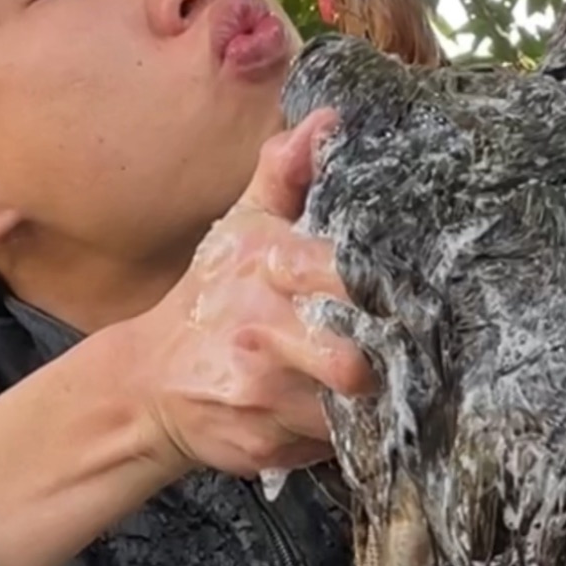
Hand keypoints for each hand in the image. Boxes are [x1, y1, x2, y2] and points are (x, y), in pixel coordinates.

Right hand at [123, 110, 379, 479]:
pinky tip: (335, 412)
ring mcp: (258, 394)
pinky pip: (331, 442)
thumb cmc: (211, 298)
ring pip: (348, 406)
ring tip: (378, 382)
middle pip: (353, 357)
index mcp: (264, 269)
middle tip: (409, 351)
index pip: (339, 275)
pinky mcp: (263, 444)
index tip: (416, 293)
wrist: (148, 384)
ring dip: (371, 400)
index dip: (383, 288)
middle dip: (385, 360)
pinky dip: (343, 433)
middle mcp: (259, 332)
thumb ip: (285, 174)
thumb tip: (327, 121)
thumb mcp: (241, 228)